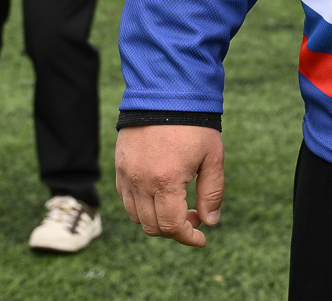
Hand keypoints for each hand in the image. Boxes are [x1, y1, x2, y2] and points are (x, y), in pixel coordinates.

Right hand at [115, 125, 224, 246]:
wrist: (167, 92)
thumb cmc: (194, 124)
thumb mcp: (213, 157)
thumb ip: (212, 192)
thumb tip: (210, 221)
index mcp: (166, 181)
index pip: (172, 226)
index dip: (188, 237)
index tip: (201, 239)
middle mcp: (141, 182)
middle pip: (153, 226)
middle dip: (175, 230)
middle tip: (193, 217)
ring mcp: (126, 175)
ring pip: (136, 216)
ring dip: (156, 220)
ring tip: (177, 206)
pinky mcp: (119, 166)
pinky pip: (126, 199)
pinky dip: (140, 206)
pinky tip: (159, 195)